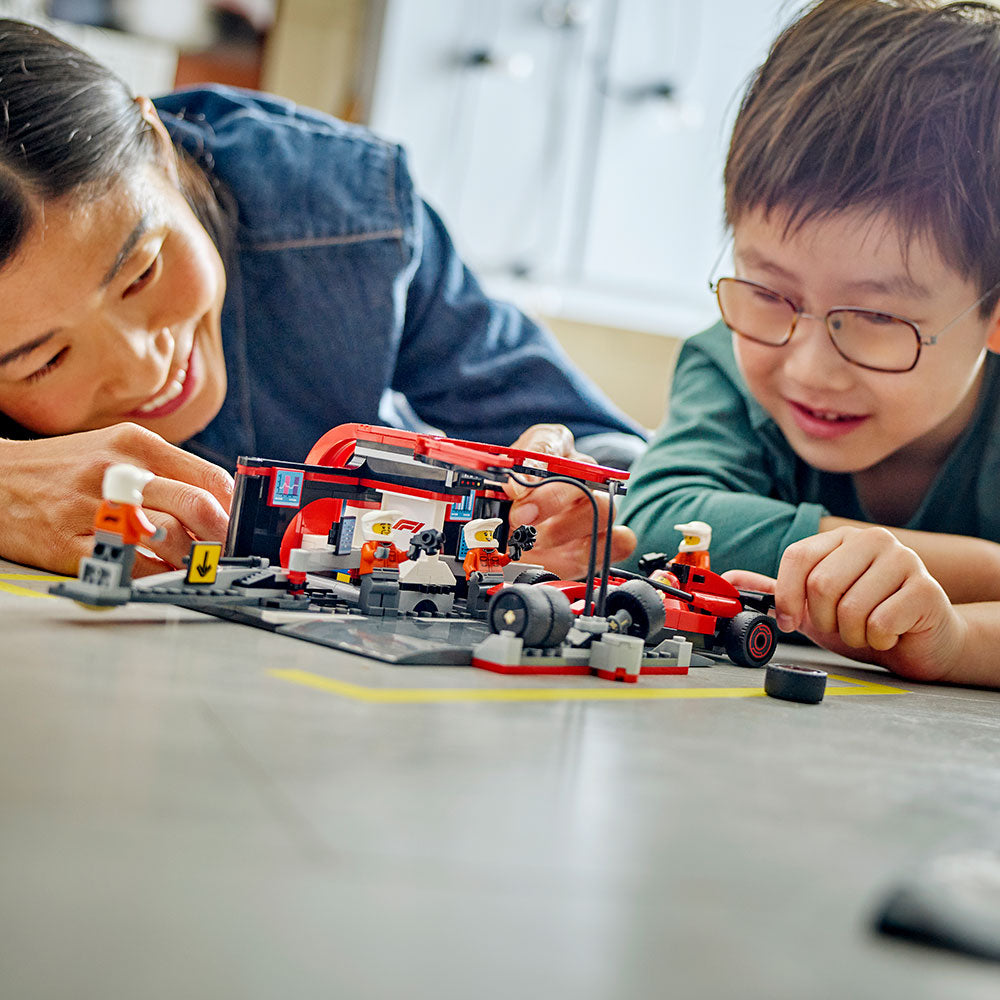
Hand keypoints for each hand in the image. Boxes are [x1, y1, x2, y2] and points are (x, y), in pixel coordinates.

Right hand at [0, 423, 232, 576]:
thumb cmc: (65, 467)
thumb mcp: (118, 450)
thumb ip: (168, 471)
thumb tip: (219, 504)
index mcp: (136, 445)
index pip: (209, 478)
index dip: (234, 509)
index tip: (240, 527)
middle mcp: (117, 473)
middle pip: (195, 507)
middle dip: (222, 536)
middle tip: (227, 552)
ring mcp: (92, 510)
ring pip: (168, 539)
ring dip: (192, 559)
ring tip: (195, 564)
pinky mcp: (69, 546)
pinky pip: (129, 567)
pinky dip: (155, 577)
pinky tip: (160, 575)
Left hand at [506, 423, 635, 579]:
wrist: (516, 542)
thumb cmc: (506, 507)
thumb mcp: (492, 491)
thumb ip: (497, 484)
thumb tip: (510, 487)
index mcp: (550, 448)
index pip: (549, 441)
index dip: (534, 460)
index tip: (514, 485)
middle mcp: (579, 472)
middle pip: (582, 474)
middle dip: (549, 498)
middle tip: (519, 518)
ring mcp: (595, 505)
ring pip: (603, 507)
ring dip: (564, 529)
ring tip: (533, 542)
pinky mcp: (605, 539)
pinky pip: (620, 540)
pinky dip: (596, 550)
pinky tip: (566, 555)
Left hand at [723, 526, 965, 681]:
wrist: (924, 642)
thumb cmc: (866, 620)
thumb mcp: (813, 606)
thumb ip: (776, 590)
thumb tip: (729, 579)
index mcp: (843, 539)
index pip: (797, 557)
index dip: (786, 595)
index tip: (787, 620)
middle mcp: (874, 541)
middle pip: (820, 583)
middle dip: (822, 619)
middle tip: (838, 626)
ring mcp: (904, 560)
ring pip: (850, 606)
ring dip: (851, 633)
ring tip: (866, 630)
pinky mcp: (925, 589)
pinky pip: (880, 622)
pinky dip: (877, 640)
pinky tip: (889, 634)